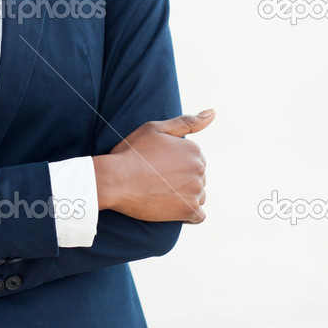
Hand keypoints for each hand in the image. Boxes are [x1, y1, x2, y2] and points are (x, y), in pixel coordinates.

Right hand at [93, 110, 213, 223]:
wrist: (114, 180)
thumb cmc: (131, 153)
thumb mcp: (155, 128)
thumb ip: (186, 121)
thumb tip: (213, 112)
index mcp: (193, 149)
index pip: (194, 160)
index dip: (176, 163)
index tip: (159, 166)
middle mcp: (199, 168)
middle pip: (198, 177)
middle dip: (182, 179)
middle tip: (157, 180)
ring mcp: (195, 190)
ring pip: (199, 195)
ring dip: (185, 196)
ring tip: (162, 193)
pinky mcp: (188, 210)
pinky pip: (198, 216)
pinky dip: (188, 213)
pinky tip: (172, 208)